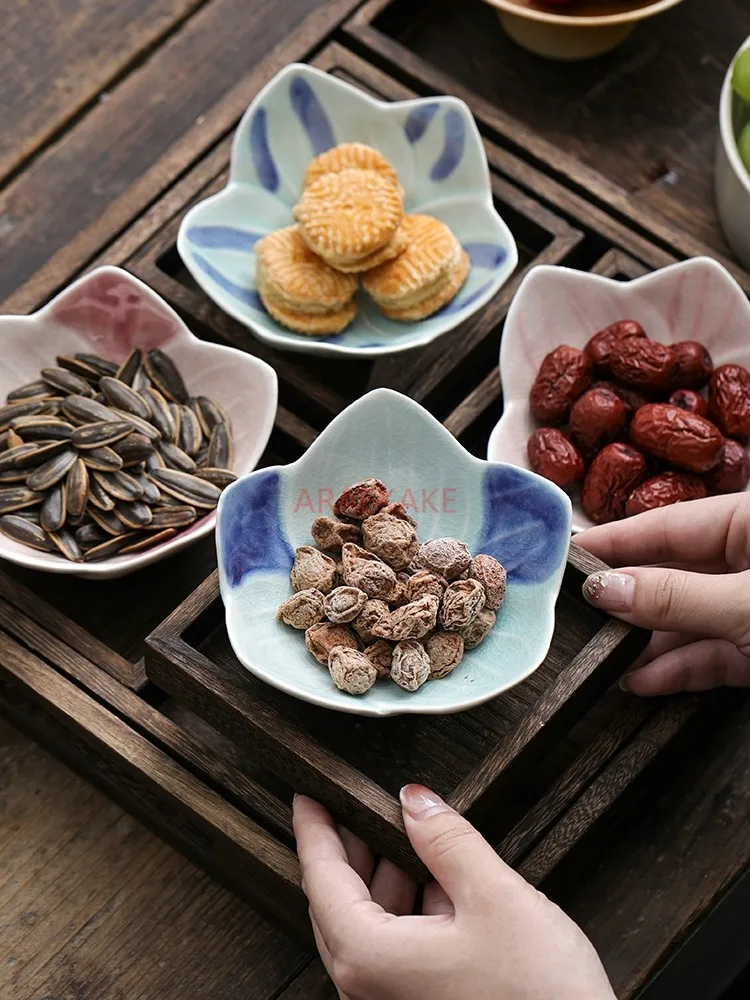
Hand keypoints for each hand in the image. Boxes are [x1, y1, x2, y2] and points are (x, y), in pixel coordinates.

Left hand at [293, 786, 614, 999]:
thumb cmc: (540, 998)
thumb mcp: (495, 897)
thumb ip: (448, 841)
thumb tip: (415, 801)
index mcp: (370, 958)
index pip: (322, 879)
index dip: (315, 829)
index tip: (307, 798)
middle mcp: (368, 989)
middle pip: (339, 902)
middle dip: (352, 850)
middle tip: (360, 807)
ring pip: (369, 926)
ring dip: (384, 878)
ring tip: (409, 838)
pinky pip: (395, 950)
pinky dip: (408, 910)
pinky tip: (438, 885)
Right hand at [577, 493, 749, 694]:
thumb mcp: (745, 604)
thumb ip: (674, 597)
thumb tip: (606, 588)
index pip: (668, 525)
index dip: (615, 541)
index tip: (567, 554)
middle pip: (674, 575)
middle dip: (627, 601)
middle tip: (578, 613)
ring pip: (688, 621)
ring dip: (647, 645)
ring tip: (607, 658)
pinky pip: (711, 654)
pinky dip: (678, 669)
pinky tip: (643, 679)